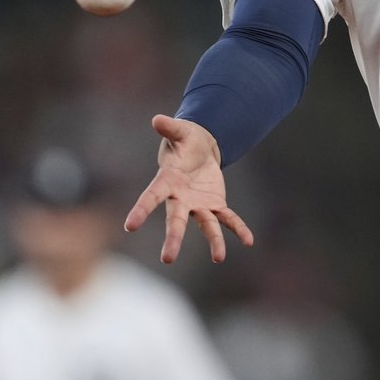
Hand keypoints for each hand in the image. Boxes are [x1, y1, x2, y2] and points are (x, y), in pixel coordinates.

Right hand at [123, 115, 254, 263]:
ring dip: (214, 240)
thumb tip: (157, 119)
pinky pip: (228, 219)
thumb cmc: (185, 140)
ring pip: (205, 225)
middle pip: (176, 220)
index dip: (141, 209)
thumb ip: (170, 128)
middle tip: (167, 259)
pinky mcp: (215, 205)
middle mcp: (180, 198)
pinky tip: (249, 241)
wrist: (201, 149)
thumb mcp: (180, 131)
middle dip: (173, 238)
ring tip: (220, 257)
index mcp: (167, 181)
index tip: (130, 225)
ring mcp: (198, 205)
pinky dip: (238, 228)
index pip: (152, 196)